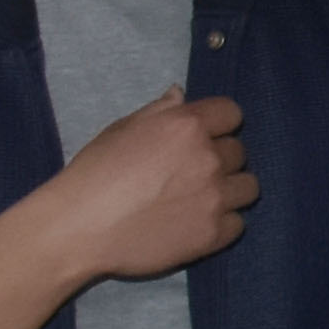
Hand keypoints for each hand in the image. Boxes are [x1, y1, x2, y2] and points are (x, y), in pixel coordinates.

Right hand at [49, 89, 258, 285]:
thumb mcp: (122, 129)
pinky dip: (222, 224)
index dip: (218, 124)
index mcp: (186, 125)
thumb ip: (160, 110)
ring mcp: (214, 197)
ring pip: (248, 188)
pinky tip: (197, 223)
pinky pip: (237, 224)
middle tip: (192, 172)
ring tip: (202, 198)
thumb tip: (180, 94)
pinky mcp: (212, 234)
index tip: (205, 136)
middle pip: (239, 151)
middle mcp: (208, 158)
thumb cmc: (94, 173)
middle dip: (220, 158)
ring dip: (230, 190)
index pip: (231, 113)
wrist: (80, 226)